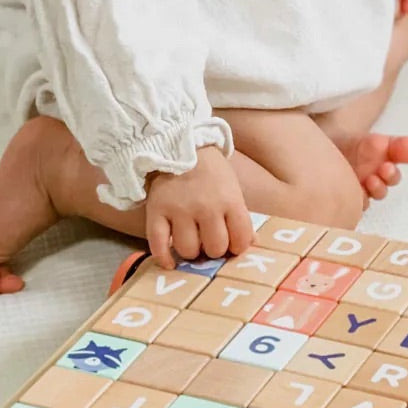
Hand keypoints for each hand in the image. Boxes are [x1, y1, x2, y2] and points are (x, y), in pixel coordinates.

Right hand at [145, 146, 253, 267]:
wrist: (178, 145)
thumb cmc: (210, 171)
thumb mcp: (232, 188)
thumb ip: (240, 216)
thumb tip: (251, 243)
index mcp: (230, 200)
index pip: (240, 239)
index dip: (238, 247)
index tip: (232, 243)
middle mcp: (206, 207)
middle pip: (214, 248)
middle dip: (214, 249)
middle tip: (209, 240)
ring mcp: (180, 210)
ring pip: (188, 250)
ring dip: (191, 251)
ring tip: (191, 241)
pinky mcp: (157, 211)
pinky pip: (158, 245)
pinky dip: (164, 258)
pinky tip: (170, 262)